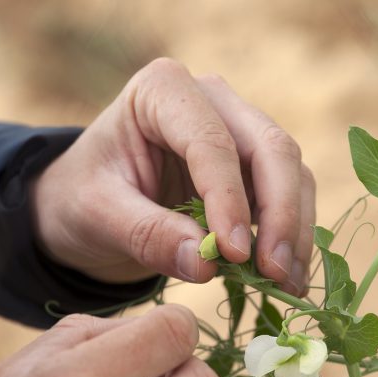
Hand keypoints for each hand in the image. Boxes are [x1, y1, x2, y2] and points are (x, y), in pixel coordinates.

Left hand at [31, 57, 315, 295]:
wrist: (91, 204)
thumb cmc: (84, 196)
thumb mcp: (97, 214)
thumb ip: (146, 234)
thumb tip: (206, 265)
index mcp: (163, 90)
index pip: (212, 141)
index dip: (228, 199)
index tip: (233, 255)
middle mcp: (213, 100)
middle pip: (271, 148)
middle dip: (280, 213)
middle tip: (274, 273)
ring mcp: (241, 131)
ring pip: (292, 173)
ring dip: (294, 231)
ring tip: (286, 285)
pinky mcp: (256, 168)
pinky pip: (290, 197)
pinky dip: (293, 239)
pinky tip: (287, 278)